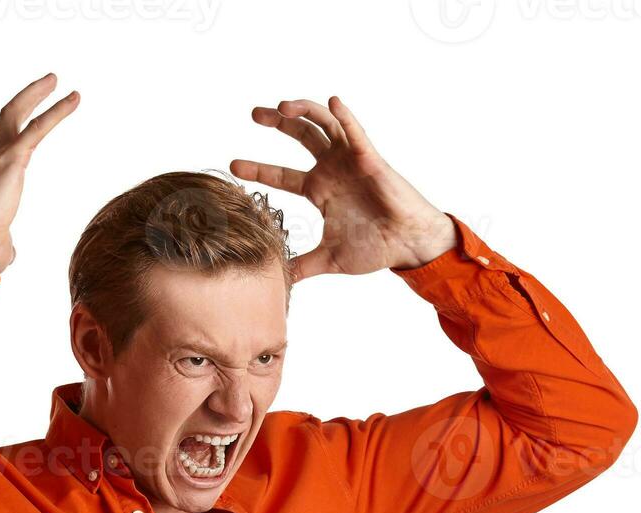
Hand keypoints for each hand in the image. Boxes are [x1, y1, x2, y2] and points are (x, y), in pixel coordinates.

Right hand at [0, 73, 79, 271]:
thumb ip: (6, 240)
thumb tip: (9, 252)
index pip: (4, 140)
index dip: (18, 124)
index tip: (32, 114)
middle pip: (8, 116)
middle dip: (28, 97)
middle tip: (48, 83)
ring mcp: (0, 155)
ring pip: (19, 112)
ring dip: (38, 94)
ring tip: (59, 81)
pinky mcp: (12, 158)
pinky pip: (38, 127)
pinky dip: (56, 110)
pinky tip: (73, 99)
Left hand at [230, 96, 457, 282]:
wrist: (407, 246)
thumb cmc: (375, 248)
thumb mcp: (329, 259)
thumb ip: (303, 266)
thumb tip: (280, 282)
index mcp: (320, 190)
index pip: (282, 175)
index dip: (258, 169)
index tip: (233, 166)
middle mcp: (332, 170)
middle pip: (300, 136)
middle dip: (277, 122)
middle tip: (253, 113)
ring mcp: (351, 162)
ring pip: (324, 125)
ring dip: (304, 111)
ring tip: (282, 106)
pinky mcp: (371, 160)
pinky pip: (356, 133)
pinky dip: (345, 117)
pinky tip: (333, 101)